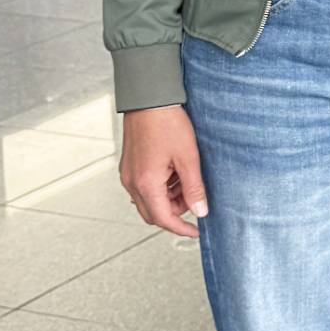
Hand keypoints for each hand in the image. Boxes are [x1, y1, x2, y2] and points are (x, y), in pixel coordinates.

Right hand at [120, 105, 207, 237]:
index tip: (195, 231)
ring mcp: (128, 174)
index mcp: (146, 184)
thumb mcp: (188, 158)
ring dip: (168, 198)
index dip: (181, 228)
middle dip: (175, 212)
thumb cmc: (167, 124)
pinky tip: (174, 171)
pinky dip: (160, 187)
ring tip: (186, 178)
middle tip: (194, 198)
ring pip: (149, 200)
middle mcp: (132, 182)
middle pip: (153, 213)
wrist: (148, 99)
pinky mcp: (129, 166)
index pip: (162, 219)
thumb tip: (200, 211)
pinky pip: (144, 187)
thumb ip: (194, 188)